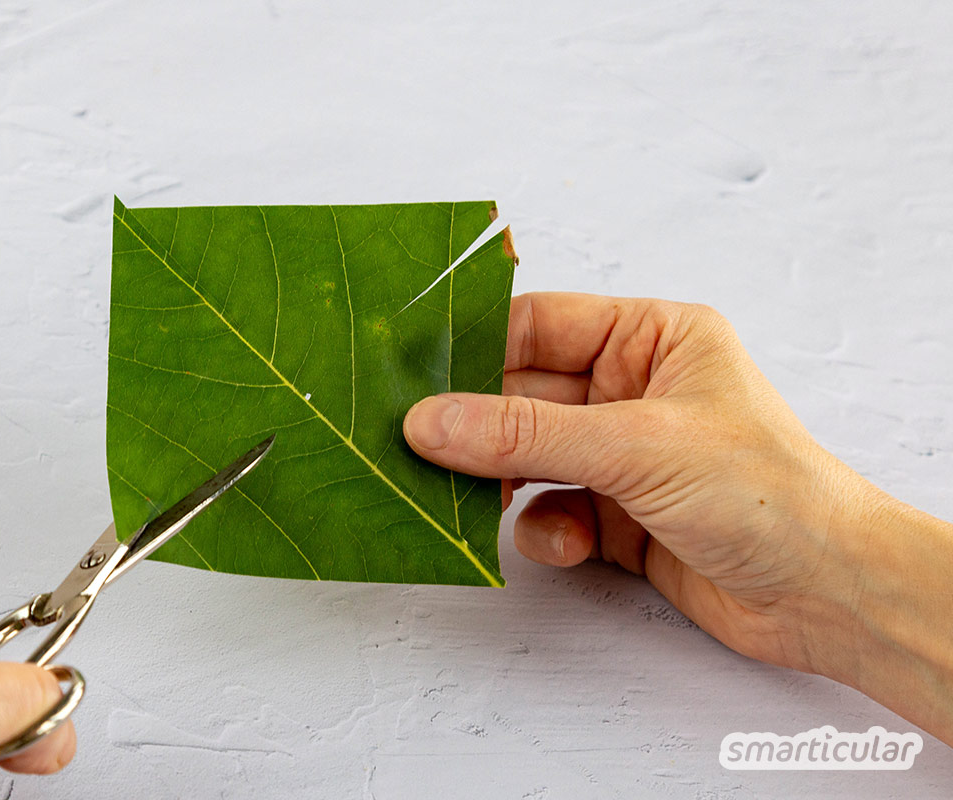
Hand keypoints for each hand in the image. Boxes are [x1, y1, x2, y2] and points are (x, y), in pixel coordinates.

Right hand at [404, 292, 952, 741]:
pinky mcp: (616, 515)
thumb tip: (433, 420)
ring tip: (478, 502)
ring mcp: (622, 456)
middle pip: (522, 398)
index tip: (413, 372)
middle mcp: (633, 392)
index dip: (475, 348)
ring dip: (502, 483)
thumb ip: (525, 434)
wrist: (826, 596)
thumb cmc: (769, 495)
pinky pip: (549, 509)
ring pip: (527, 458)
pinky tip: (565, 543)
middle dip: (478, 428)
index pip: (540, 328)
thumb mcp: (636, 447)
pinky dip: (544, 529)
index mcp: (652, 340)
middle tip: (419, 447)